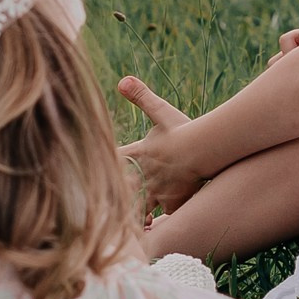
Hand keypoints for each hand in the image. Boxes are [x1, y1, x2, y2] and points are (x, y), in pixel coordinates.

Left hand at [116, 75, 202, 214]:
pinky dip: (167, 214)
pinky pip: (167, 213)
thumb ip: (141, 96)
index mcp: (138, 154)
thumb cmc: (182, 129)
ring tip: (136, 219)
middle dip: (118, 196)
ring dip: (139, 211)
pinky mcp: (173, 201)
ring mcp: (157, 190)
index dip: (105, 164)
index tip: (96, 168)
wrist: (202, 149)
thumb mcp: (160, 111)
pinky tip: (166, 215)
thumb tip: (122, 80)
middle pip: (123, 191)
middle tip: (109, 202)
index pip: (114, 160)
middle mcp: (143, 175)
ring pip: (141, 208)